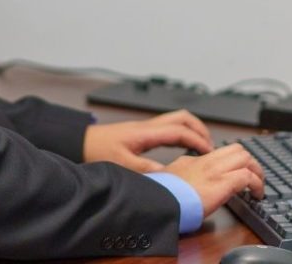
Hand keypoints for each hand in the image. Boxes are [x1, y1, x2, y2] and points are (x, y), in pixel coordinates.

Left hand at [82, 110, 212, 172]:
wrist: (81, 142)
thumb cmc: (98, 150)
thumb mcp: (124, 165)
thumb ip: (148, 169)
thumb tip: (172, 175)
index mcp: (146, 132)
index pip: (180, 130)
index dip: (198, 140)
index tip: (209, 152)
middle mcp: (148, 126)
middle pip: (183, 118)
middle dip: (200, 129)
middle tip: (210, 146)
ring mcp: (146, 127)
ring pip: (176, 120)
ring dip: (191, 130)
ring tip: (201, 147)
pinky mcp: (142, 132)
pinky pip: (168, 128)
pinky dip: (181, 135)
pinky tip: (182, 148)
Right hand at [164, 143, 264, 216]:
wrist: (159, 201)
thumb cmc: (160, 196)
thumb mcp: (167, 182)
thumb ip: (177, 179)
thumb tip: (180, 184)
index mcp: (191, 161)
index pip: (219, 154)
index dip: (232, 164)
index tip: (237, 174)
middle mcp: (205, 162)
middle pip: (236, 149)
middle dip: (249, 162)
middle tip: (253, 177)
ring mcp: (215, 170)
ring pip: (246, 157)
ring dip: (256, 171)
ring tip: (259, 186)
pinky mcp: (223, 182)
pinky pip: (248, 176)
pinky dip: (258, 184)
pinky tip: (257, 195)